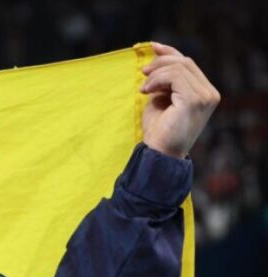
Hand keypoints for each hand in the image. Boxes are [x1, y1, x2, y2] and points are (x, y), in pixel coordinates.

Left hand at [140, 43, 219, 158]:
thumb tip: (158, 54)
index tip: (152, 47)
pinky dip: (158, 79)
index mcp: (204, 92)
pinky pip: (176, 76)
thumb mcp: (160, 99)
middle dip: (161, 62)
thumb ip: (164, 80)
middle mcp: (210, 93)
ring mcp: (205, 96)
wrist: (159, 153)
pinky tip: (147, 91)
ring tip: (144, 88)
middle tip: (143, 73)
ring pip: (180, 67)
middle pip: (185, 62)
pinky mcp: (196, 99)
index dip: (170, 53)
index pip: (189, 64)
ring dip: (157, 74)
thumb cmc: (158, 130)